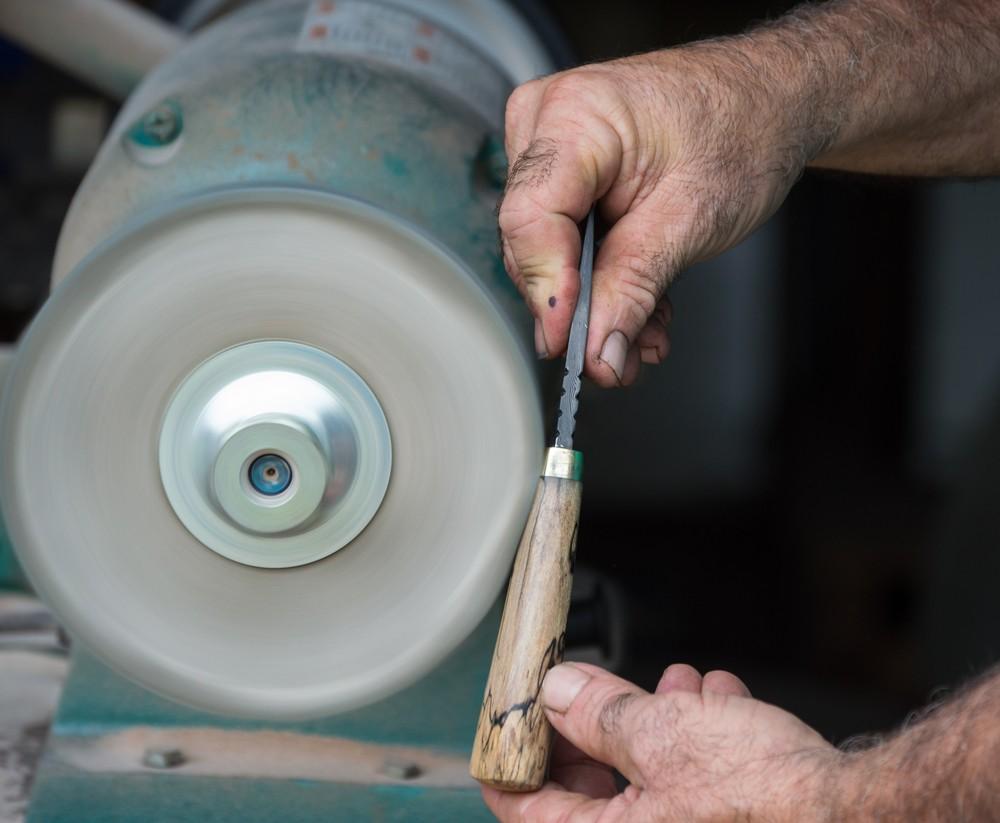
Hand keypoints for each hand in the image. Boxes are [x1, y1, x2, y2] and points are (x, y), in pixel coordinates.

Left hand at [482, 662, 839, 821]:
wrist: (863, 816)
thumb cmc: (767, 799)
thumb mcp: (661, 733)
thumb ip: (597, 712)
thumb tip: (556, 692)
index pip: (525, 807)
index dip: (510, 754)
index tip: (509, 716)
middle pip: (588, 785)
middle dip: (598, 725)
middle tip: (594, 684)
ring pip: (645, 776)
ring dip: (655, 720)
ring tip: (677, 683)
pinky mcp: (727, 822)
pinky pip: (689, 783)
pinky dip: (696, 740)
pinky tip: (720, 700)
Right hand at [500, 47, 808, 384]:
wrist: (770, 102)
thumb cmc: (743, 128)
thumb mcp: (690, 220)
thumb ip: (632, 289)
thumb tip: (597, 353)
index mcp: (575, 115)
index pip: (531, 218)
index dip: (547, 287)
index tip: (568, 343)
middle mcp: (548, 124)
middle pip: (534, 241)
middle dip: (580, 308)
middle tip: (616, 357)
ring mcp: (553, 147)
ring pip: (552, 251)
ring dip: (601, 303)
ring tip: (644, 336)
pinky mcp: (567, 174)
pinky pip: (569, 241)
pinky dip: (607, 282)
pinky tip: (641, 310)